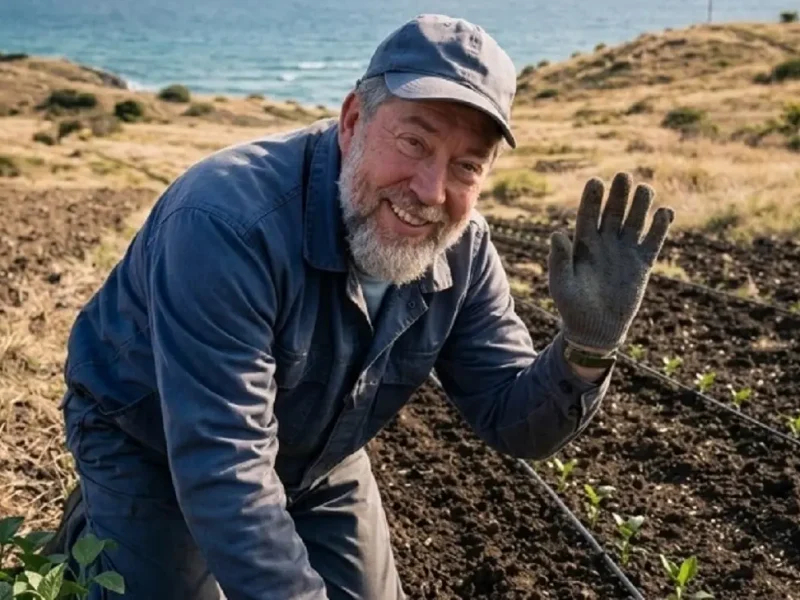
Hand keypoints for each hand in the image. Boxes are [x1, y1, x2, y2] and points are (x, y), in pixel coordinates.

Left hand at [548, 172, 673, 352]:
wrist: (595, 330)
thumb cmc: (572, 308)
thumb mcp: (562, 285)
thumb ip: (559, 260)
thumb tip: (556, 233)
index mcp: (583, 244)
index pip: (588, 214)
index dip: (592, 198)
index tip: (596, 182)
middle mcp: (605, 242)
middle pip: (613, 211)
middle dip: (619, 194)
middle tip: (624, 176)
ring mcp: (624, 250)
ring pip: (635, 220)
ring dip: (640, 204)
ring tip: (645, 189)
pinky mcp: (642, 263)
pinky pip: (653, 240)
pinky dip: (660, 226)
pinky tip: (665, 212)